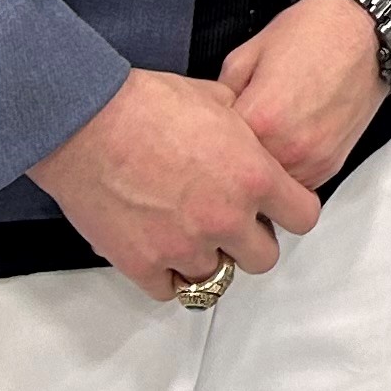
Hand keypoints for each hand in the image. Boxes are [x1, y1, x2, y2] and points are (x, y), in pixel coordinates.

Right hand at [28, 70, 324, 301]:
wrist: (85, 122)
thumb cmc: (145, 105)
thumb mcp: (216, 100)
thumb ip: (244, 132)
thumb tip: (248, 139)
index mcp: (254, 177)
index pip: (304, 217)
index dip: (291, 212)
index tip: (278, 210)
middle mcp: (226, 218)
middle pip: (263, 258)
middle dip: (250, 242)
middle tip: (231, 224)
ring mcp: (184, 246)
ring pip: (215, 277)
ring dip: (207, 258)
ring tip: (189, 234)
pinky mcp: (142, 264)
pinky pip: (169, 290)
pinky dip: (167, 275)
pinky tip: (161, 251)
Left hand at [217, 0, 388, 193]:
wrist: (365, 32)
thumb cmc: (309, 35)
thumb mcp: (247, 54)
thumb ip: (221, 95)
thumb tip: (210, 123)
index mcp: (259, 119)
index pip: (213, 152)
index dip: (205, 141)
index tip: (203, 133)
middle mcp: (287, 148)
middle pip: (242, 176)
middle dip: (231, 161)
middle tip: (226, 142)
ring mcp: (313, 161)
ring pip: (269, 187)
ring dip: (259, 172)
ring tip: (257, 143)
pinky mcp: (331, 165)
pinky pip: (296, 184)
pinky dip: (284, 171)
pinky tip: (282, 145)